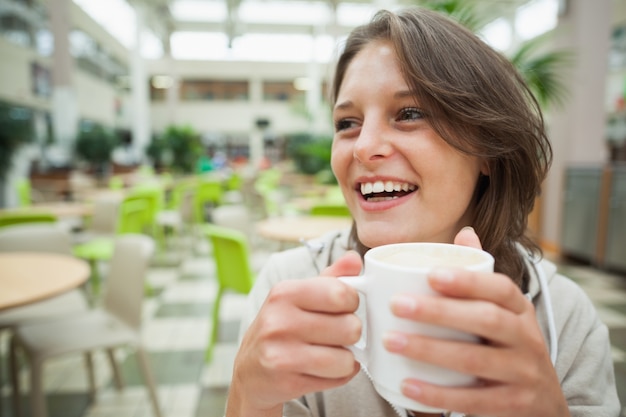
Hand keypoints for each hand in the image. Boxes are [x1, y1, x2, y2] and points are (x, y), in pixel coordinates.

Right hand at [226, 251, 362, 416]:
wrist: (250, 370)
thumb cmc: (281, 327)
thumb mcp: (299, 296)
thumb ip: (330, 278)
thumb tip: (354, 258)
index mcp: (284, 293)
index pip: (341, 293)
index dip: (352, 302)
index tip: (343, 307)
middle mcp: (279, 321)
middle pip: (350, 327)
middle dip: (351, 332)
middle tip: (337, 334)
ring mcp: (281, 353)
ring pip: (346, 357)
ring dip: (346, 358)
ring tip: (331, 352)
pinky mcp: (287, 381)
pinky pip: (338, 378)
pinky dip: (339, 375)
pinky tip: (324, 368)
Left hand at [383, 228, 569, 416]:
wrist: (545, 405)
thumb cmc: (509, 347)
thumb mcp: (505, 312)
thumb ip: (482, 276)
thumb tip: (464, 233)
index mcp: (521, 310)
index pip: (501, 289)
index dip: (468, 281)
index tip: (430, 275)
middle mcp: (528, 339)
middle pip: (486, 320)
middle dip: (439, 311)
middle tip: (397, 304)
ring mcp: (524, 374)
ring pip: (476, 360)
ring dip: (429, 350)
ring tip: (391, 341)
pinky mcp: (514, 406)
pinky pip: (474, 401)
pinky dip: (438, 394)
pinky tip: (407, 385)